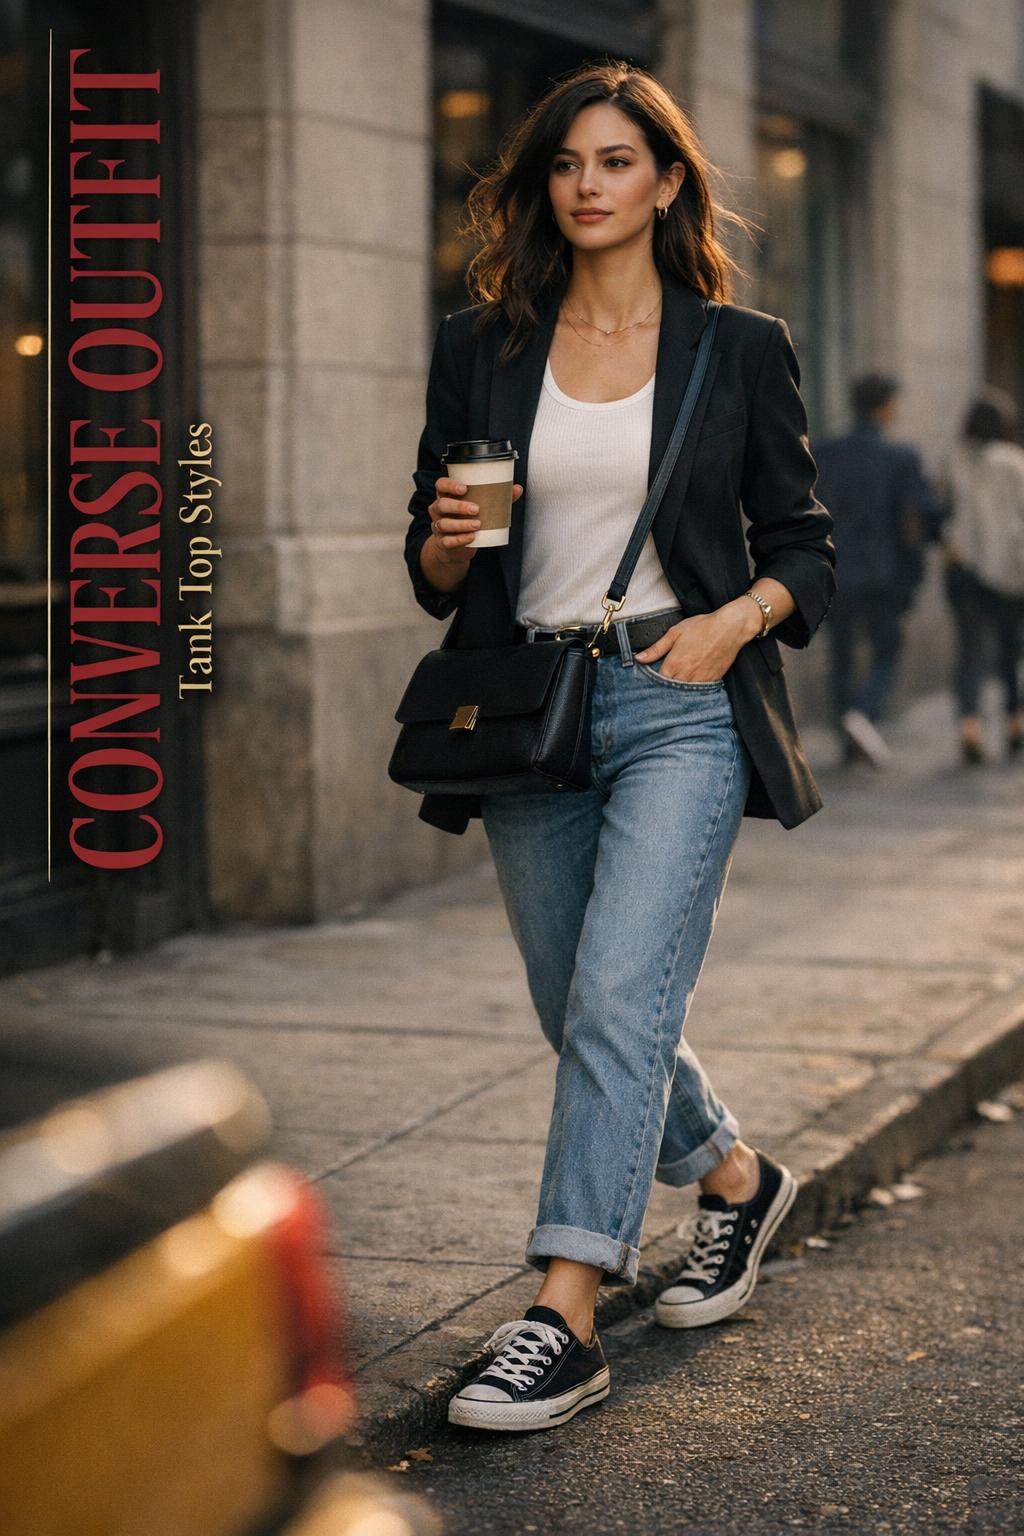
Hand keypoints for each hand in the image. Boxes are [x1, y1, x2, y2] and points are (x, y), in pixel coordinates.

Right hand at [428, 476, 523, 566]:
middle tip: (476, 509)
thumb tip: (517, 488)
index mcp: (447, 496)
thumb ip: (498, 498)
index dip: (450, 485)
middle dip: (458, 506)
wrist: (456, 548)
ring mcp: (439, 527)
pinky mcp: (442, 543)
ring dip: (461, 524)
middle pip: (441, 504)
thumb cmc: (467, 521)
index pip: (441, 485)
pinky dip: (460, 539)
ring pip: (443, 523)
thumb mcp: (480, 508)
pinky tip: (471, 537)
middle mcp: (439, 511)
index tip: (464, 488)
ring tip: (477, 524)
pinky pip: (447, 541)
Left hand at [634, 605, 757, 681]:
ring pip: (684, 694)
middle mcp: (686, 675)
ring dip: (677, 693)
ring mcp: (700, 680)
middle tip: (660, 688)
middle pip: (669, 691)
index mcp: (674, 664)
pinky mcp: (712, 680)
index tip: (648, 682)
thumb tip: (639, 658)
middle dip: (663, 690)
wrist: (730, 628)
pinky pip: (698, 692)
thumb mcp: (675, 633)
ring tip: (673, 689)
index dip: (652, 682)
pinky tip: (689, 687)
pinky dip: (692, 691)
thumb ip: (656, 648)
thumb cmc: (703, 627)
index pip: (657, 682)